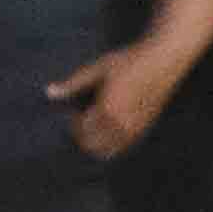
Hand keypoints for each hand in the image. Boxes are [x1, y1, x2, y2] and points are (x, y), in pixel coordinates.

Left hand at [51, 39, 194, 161]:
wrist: (164, 60)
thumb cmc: (129, 60)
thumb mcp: (98, 68)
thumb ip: (74, 83)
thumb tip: (48, 92)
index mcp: (108, 110)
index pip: (81, 131)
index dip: (72, 123)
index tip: (73, 109)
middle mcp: (122, 124)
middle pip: (92, 146)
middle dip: (82, 136)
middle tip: (81, 118)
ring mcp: (135, 129)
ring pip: (107, 151)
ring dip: (96, 142)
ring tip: (95, 122)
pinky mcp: (145, 128)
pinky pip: (122, 146)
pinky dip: (111, 142)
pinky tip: (110, 123)